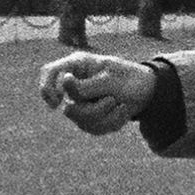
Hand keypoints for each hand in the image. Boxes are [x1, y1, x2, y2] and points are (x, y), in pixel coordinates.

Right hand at [41, 53, 156, 135]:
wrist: (148, 90)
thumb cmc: (130, 78)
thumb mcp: (111, 79)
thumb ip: (86, 85)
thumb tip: (64, 82)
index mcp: (77, 66)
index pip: (49, 72)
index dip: (46, 88)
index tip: (57, 103)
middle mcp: (75, 84)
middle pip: (69, 107)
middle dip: (93, 110)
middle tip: (112, 100)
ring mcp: (81, 102)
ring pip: (81, 120)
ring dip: (105, 117)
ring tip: (121, 105)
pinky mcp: (89, 116)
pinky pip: (92, 128)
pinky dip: (111, 123)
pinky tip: (122, 112)